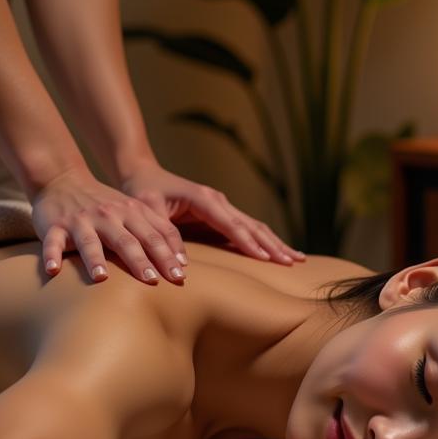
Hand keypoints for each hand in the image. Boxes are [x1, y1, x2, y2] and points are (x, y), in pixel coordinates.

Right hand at [30, 168, 188, 283]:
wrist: (62, 180)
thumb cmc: (105, 205)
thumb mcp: (134, 211)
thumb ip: (157, 232)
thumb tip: (183, 264)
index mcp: (130, 212)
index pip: (154, 235)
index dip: (168, 255)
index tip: (180, 277)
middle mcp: (108, 216)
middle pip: (127, 240)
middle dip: (140, 260)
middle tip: (153, 281)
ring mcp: (81, 221)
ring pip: (90, 242)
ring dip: (95, 259)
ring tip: (102, 277)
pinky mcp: (55, 226)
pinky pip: (53, 242)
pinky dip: (51, 255)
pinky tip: (53, 270)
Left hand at [119, 161, 304, 265]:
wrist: (142, 174)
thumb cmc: (142, 192)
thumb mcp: (147, 211)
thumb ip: (163, 234)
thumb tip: (181, 263)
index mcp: (203, 199)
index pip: (231, 224)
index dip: (248, 242)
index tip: (267, 258)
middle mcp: (218, 201)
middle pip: (251, 225)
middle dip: (272, 244)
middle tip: (292, 262)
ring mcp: (222, 206)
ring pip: (254, 227)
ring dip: (274, 243)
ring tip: (295, 259)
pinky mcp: (219, 215)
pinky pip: (245, 229)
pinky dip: (263, 241)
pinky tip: (277, 253)